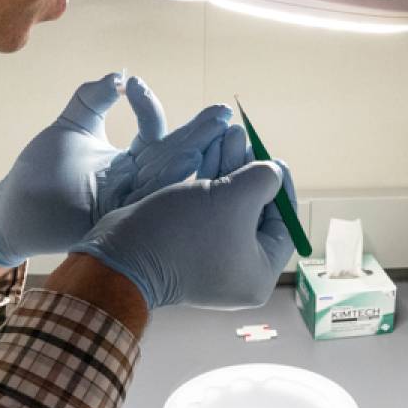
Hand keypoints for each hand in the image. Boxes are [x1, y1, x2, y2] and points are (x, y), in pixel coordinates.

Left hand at [0, 74, 234, 266]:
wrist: (16, 207)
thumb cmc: (39, 171)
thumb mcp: (72, 125)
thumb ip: (93, 98)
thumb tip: (117, 75)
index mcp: (129, 162)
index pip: (154, 132)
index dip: (148, 107)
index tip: (132, 83)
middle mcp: (138, 181)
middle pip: (176, 154)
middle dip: (202, 134)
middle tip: (224, 113)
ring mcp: (133, 200)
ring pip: (174, 174)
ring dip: (198, 152)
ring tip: (218, 129)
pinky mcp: (125, 215)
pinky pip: (156, 196)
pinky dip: (176, 178)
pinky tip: (191, 157)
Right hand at [72, 160, 298, 309]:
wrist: (122, 254)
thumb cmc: (184, 232)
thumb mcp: (235, 199)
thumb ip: (263, 180)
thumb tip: (273, 172)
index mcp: (258, 273)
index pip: (285, 226)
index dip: (282, 187)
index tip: (274, 160)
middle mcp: (238, 271)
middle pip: (255, 213)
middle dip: (249, 170)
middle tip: (244, 138)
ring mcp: (210, 259)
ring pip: (228, 206)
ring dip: (229, 168)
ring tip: (228, 134)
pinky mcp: (186, 245)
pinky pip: (206, 210)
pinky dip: (209, 181)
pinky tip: (209, 149)